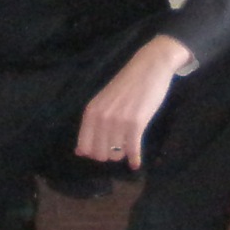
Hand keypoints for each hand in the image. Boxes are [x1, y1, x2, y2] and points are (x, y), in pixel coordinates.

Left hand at [75, 35, 193, 169]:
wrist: (150, 67)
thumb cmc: (128, 85)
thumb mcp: (104, 102)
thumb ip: (92, 124)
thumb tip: (79, 152)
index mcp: (91, 112)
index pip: (84, 147)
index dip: (94, 153)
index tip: (105, 150)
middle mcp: (101, 117)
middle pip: (99, 154)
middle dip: (109, 156)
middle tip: (118, 149)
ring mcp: (118, 120)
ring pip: (115, 154)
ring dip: (122, 156)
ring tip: (128, 149)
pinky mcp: (136, 123)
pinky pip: (132, 150)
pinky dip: (134, 159)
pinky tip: (136, 162)